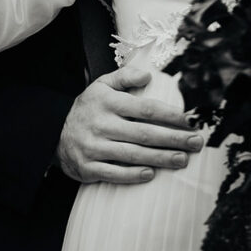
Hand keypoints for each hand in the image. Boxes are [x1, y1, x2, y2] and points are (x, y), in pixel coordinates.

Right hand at [56, 66, 202, 184]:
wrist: (54, 132)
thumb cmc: (88, 107)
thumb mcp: (101, 85)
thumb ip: (124, 77)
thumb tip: (148, 75)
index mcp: (107, 102)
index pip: (144, 108)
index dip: (169, 115)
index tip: (190, 120)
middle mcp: (102, 124)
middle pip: (144, 134)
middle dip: (173, 139)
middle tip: (196, 142)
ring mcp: (94, 147)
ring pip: (133, 155)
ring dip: (161, 158)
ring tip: (182, 159)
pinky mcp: (88, 167)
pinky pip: (115, 173)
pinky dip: (134, 175)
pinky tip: (152, 174)